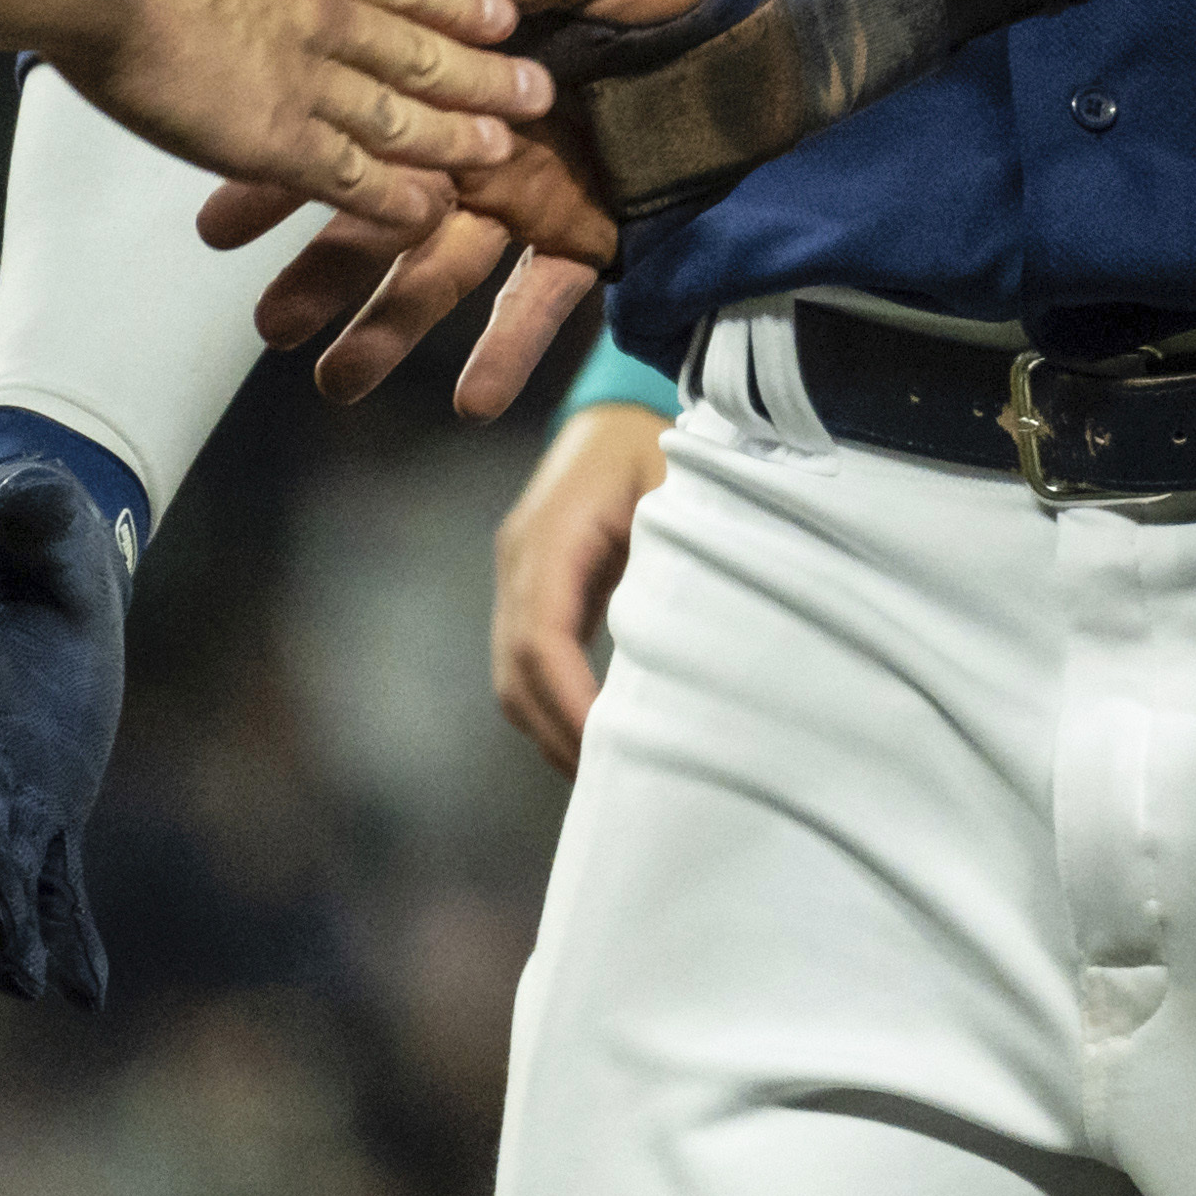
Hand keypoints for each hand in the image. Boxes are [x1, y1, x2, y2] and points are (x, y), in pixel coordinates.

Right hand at [0, 419, 139, 1003]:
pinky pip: (54, 888)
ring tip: (22, 977)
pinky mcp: (49, 814)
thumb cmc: (23, 530)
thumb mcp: (31, 506)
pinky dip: (66, 938)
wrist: (40, 566)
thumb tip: (21, 498)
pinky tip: (85, 993)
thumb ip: (24, 507)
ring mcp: (1, 794)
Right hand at [55, 0, 548, 232]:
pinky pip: (349, 177)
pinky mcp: (270, 136)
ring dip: (455, 135)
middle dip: (480, 72)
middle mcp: (315, 11)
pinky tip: (428, 215)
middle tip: (538, 89)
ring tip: (505, 150)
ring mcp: (301, 76)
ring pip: (399, 115)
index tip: (499, 12)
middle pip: (417, 48)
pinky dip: (394, 199)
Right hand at [193, 0, 731, 408]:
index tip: (224, 222)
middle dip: (326, 270)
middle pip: (389, 215)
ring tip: (338, 383)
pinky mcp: (599, 233)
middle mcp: (489, 146)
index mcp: (470, 79)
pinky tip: (469, 400)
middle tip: (268, 323)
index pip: (364, 125)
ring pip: (448, 271)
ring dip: (394, 327)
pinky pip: (547, 300)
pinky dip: (509, 350)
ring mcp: (539, 196)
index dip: (295, 171)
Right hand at [488, 399, 671, 770]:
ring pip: (512, 677)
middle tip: (616, 785)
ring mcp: (518, 576)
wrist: (623, 410)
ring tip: (610, 777)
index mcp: (552, 528)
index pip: (540, 635)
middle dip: (559, 731)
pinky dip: (554, 708)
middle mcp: (520, 557)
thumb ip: (675, 550)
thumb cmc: (663, 442)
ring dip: (553, 730)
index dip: (569, 699)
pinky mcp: (533, 593)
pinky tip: (599, 739)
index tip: (608, 746)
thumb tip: (683, 637)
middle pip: (515, 668)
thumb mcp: (679, 483)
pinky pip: (528, 665)